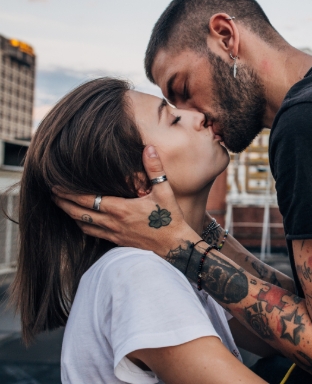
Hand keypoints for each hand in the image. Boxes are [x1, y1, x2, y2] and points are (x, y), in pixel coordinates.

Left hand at [53, 145, 194, 255]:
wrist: (174, 246)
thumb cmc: (170, 219)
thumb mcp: (164, 191)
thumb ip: (154, 169)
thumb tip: (149, 149)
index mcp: (121, 209)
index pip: (88, 199)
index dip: (70, 193)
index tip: (56, 186)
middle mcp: (113, 222)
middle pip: (79, 213)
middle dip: (64, 203)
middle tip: (53, 194)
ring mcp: (114, 234)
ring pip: (84, 225)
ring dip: (71, 215)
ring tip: (63, 206)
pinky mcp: (118, 242)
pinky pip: (94, 234)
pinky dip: (83, 226)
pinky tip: (82, 222)